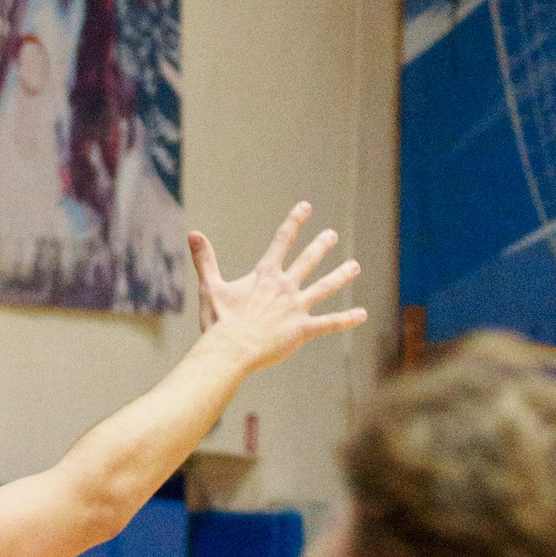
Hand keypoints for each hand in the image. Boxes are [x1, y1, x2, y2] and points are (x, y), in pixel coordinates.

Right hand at [188, 202, 364, 377]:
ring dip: (340, 276)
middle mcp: (284, 287)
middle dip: (321, 245)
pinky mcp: (303, 329)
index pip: (281, 241)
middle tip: (332, 235)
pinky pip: (329, 323)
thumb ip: (205, 260)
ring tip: (355, 266)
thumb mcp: (211, 287)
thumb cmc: (219, 321)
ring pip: (324, 287)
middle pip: (308, 261)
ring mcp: (296, 307)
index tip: (306, 207)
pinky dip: (346, 319)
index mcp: (264, 275)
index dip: (294, 222)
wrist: (231, 349)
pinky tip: (362, 314)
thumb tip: (193, 233)